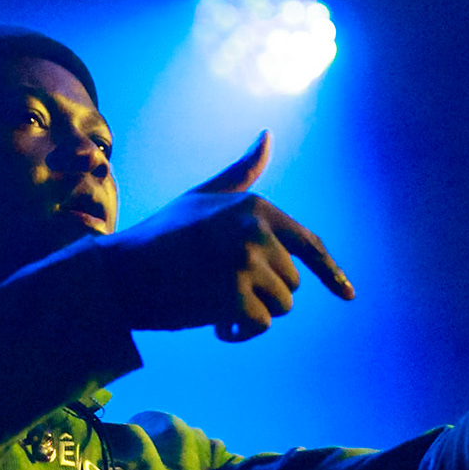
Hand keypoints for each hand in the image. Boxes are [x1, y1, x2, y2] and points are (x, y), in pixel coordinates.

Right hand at [95, 131, 354, 341]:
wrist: (120, 273)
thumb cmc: (161, 236)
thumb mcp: (203, 196)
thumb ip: (241, 174)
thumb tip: (267, 137)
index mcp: (256, 207)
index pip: (308, 243)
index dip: (331, 272)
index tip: (348, 294)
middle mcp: (256, 232)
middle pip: (292, 283)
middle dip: (264, 293)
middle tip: (221, 288)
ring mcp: (246, 264)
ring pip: (281, 306)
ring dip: (253, 314)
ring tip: (214, 300)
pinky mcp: (235, 297)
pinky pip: (261, 325)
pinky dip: (240, 332)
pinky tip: (212, 322)